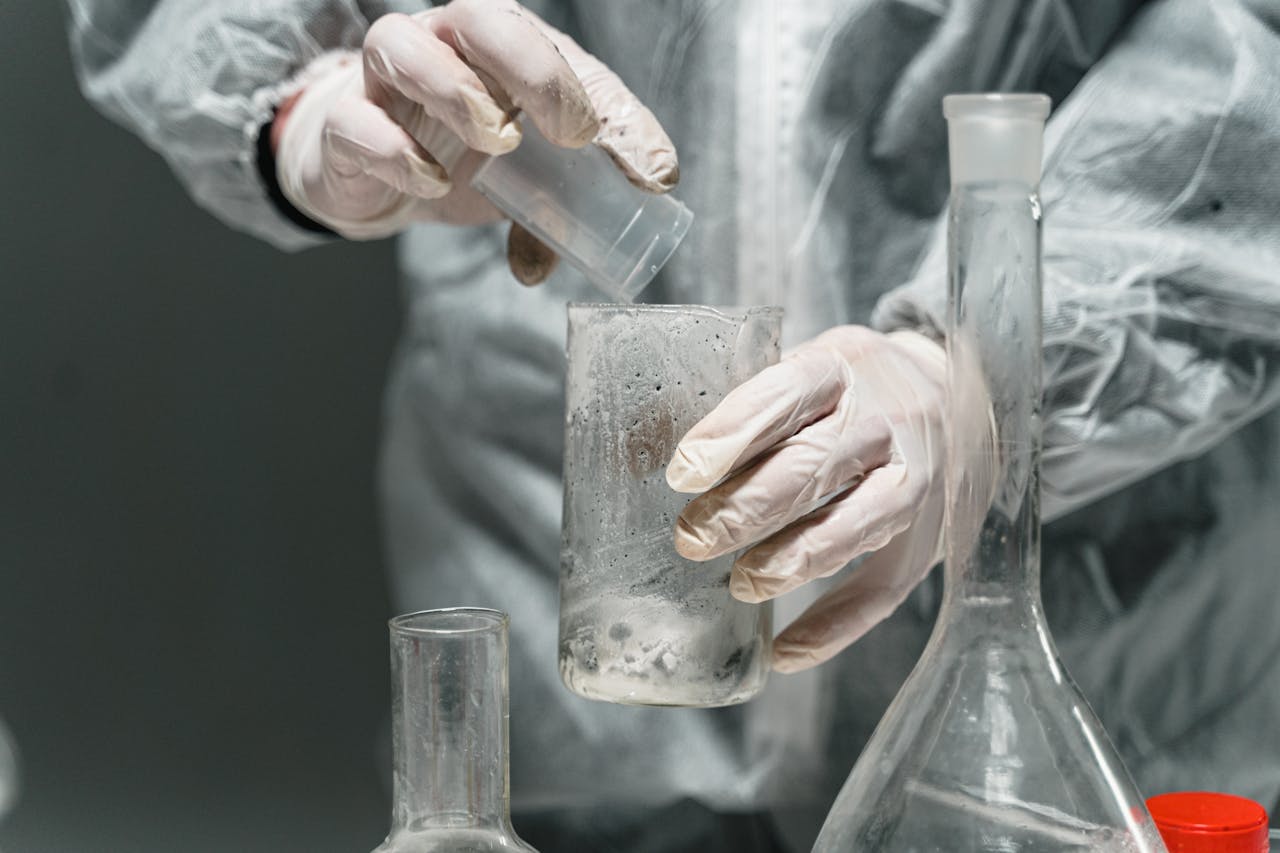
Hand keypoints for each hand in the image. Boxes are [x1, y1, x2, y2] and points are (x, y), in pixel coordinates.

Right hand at [274, 0, 677, 282]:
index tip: (644, 167)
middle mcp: (443, 43)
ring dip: (456, 91)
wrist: (370, 171)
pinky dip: (397, 153)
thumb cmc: (459, 154)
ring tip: (498, 142)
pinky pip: (358, 122)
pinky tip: (431, 180)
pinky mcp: (345, 124)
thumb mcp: (527, 173)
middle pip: (480, 17)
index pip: (554, 51)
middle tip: (572, 132)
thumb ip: (572, 198)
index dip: (602, 100)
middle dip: (533, 69)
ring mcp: (386, 78)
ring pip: (403, 46)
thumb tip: (623, 226)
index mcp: (499, 46)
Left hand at [665, 326, 949, 673]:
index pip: (786, 393)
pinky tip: (783, 652)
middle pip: (813, 466)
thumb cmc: (853, 388)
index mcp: (842, 366)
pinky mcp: (925, 540)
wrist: (963, 398)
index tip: (682, 473)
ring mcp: (914, 480)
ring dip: (790, 561)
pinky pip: (881, 590)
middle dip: (745, 508)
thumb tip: (634, 444)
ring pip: (855, 525)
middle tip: (691, 538)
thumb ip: (742, 405)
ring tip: (738, 583)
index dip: (732, 434)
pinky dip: (833, 628)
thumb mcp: (808, 366)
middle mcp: (885, 420)